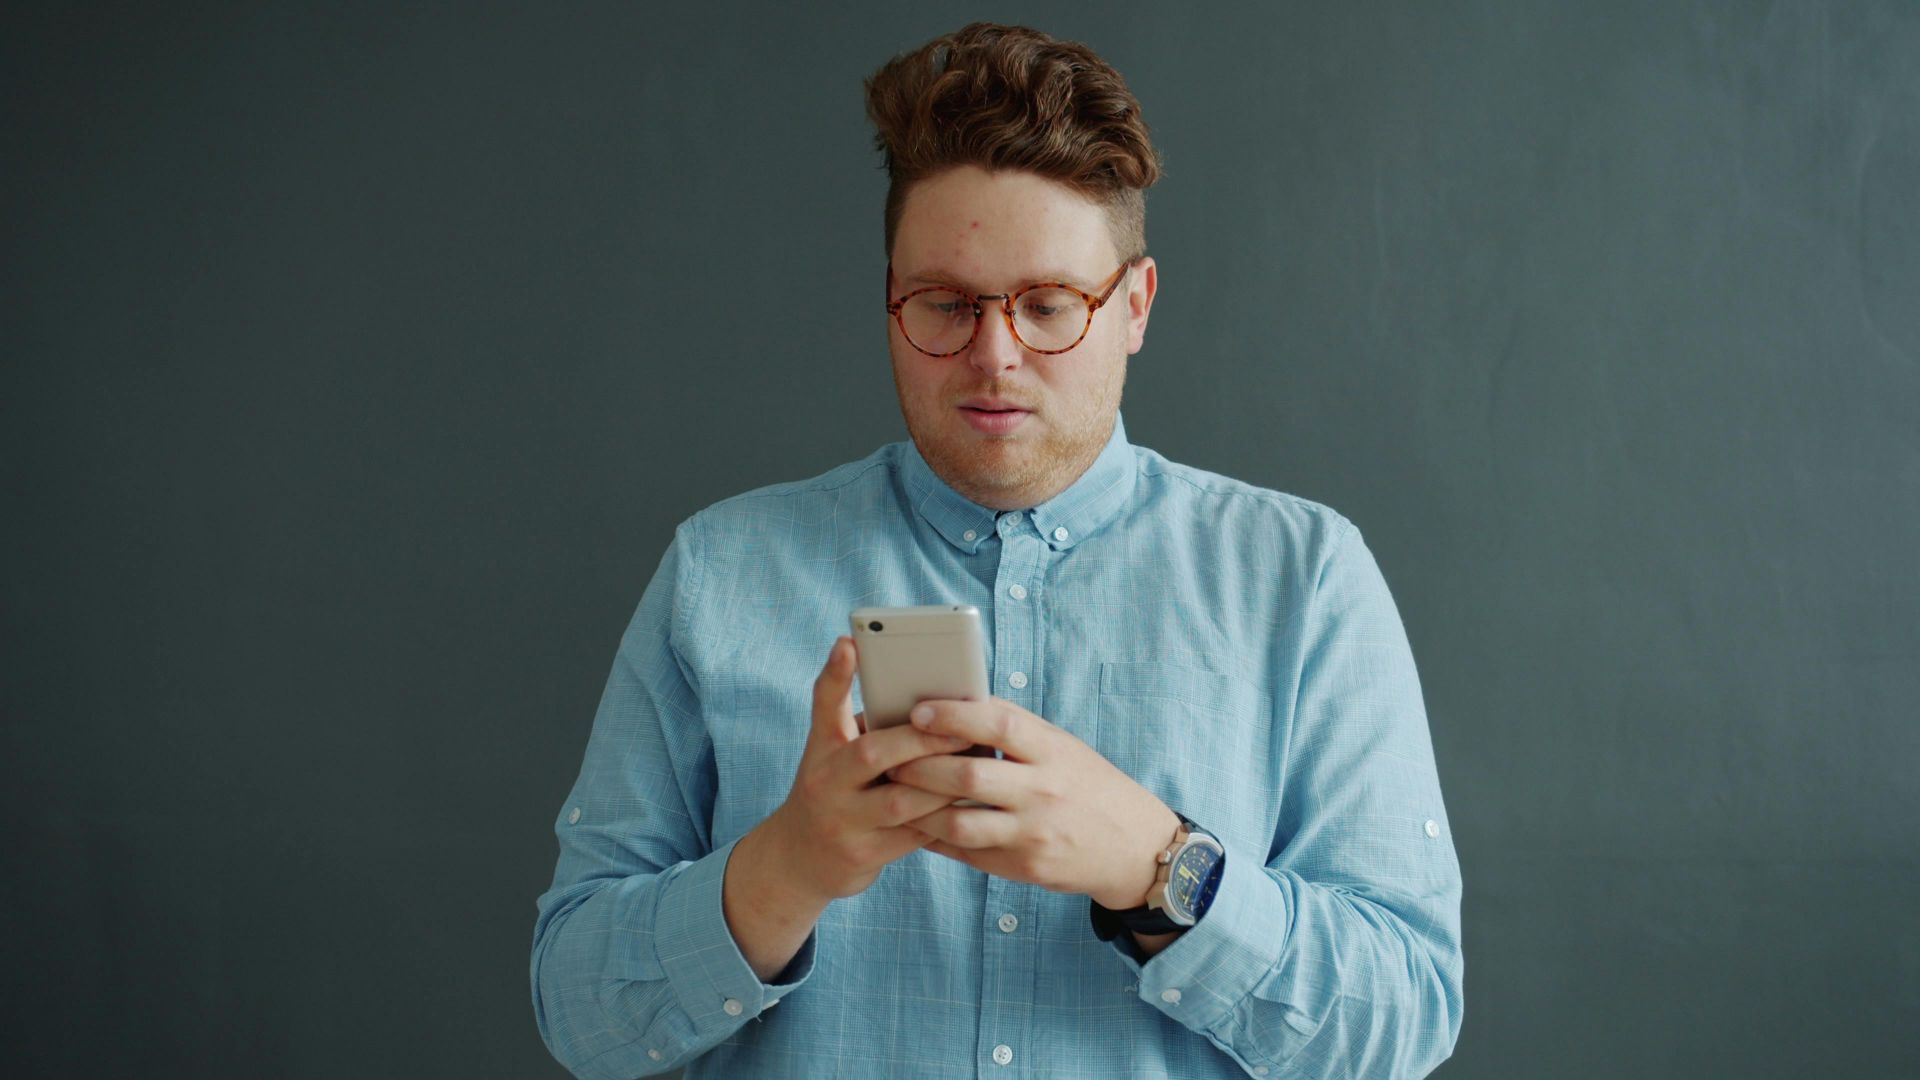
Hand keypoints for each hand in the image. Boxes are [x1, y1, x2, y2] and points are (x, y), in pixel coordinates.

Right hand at [755, 636, 974, 903]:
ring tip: (979, 762)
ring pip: (901, 800)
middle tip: (964, 725)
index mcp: (821, 748)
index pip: (824, 703)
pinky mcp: (863, 854)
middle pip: (872, 753)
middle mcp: (825, 782)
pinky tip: (972, 802)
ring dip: (944, 782)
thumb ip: (864, 723)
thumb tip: (913, 689)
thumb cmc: (832, 789)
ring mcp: (842, 821)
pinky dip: (945, 816)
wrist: (799, 858)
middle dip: (922, 739)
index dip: (836, 673)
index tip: (850, 643)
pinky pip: (915, 835)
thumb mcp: (833, 751)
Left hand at [884, 697, 1181, 909]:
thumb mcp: (1062, 747)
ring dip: (918, 808)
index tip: (917, 710)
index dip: (953, 715)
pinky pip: (967, 852)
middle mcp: (1042, 790)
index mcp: (1051, 750)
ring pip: (958, 820)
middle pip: (967, 774)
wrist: (1134, 846)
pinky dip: (936, 838)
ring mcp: (1033, 832)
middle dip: (919, 765)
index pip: (996, 723)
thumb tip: (957, 704)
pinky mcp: (1024, 866)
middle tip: (888, 757)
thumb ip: (1014, 731)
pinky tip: (918, 825)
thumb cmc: (1088, 785)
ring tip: (894, 794)